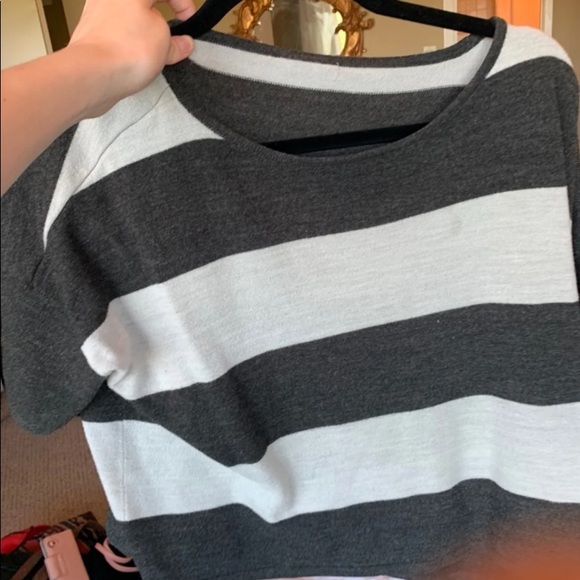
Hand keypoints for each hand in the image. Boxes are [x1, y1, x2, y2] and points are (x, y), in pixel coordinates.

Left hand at [67, 0, 195, 115]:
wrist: (93, 74)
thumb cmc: (129, 49)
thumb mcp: (164, 42)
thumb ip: (176, 42)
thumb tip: (185, 43)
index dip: (182, 3)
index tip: (190, 22)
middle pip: (143, 4)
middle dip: (161, 18)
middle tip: (172, 38)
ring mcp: (96, 12)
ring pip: (128, 16)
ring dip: (145, 31)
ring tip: (155, 52)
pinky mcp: (89, 33)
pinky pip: (116, 31)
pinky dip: (129, 42)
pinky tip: (136, 59)